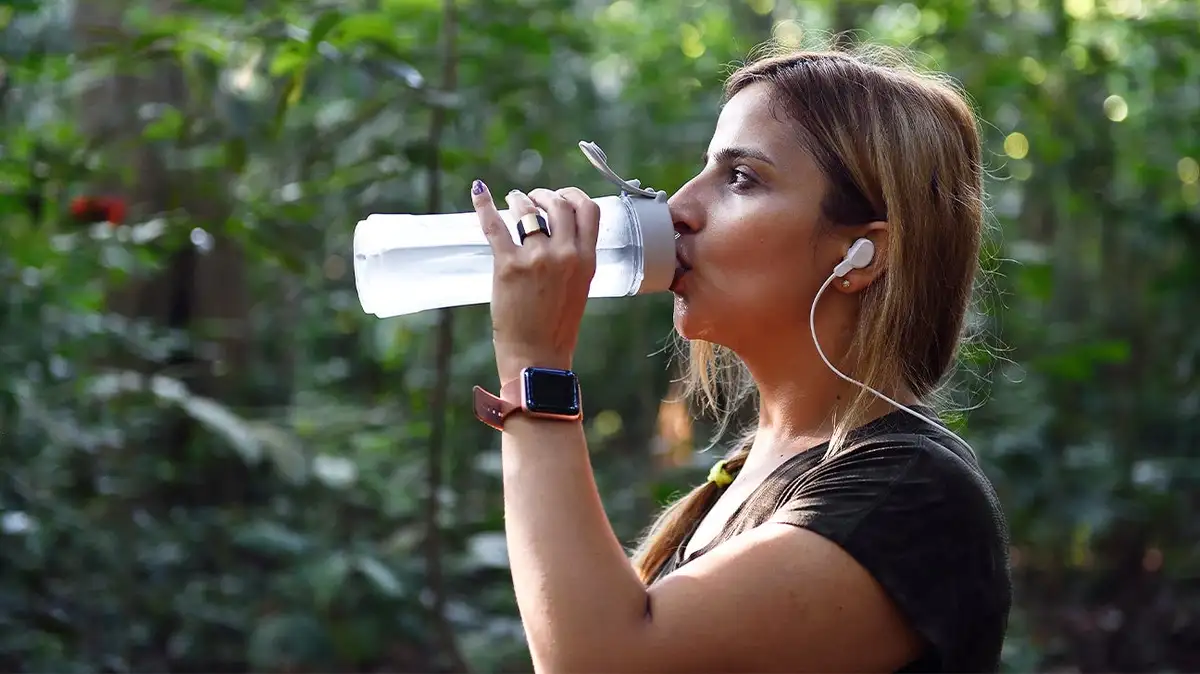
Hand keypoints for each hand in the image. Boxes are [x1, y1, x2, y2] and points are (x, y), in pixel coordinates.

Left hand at [470, 180, 600, 382]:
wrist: (537, 355)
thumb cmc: (557, 326)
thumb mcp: (580, 287)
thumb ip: (575, 257)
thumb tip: (558, 229)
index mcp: (587, 259)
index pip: (588, 209)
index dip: (574, 195)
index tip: (561, 196)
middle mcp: (565, 254)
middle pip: (559, 203)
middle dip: (545, 195)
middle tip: (532, 199)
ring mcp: (537, 258)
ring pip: (528, 210)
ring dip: (520, 200)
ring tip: (513, 201)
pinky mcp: (508, 265)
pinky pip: (495, 226)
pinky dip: (485, 206)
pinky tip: (480, 192)